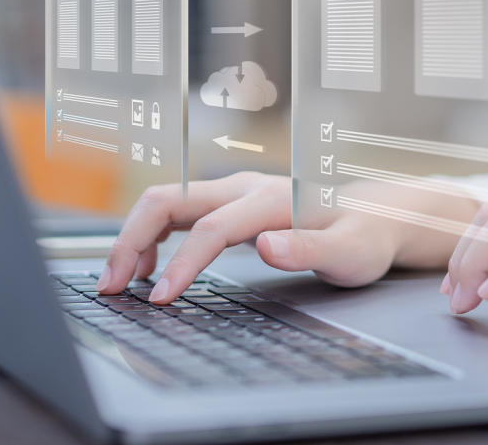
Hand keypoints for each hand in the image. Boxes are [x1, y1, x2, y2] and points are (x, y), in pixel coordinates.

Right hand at [96, 172, 470, 303]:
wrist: (376, 215)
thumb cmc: (364, 237)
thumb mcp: (349, 253)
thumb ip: (308, 251)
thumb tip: (267, 246)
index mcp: (271, 199)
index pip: (210, 230)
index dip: (181, 265)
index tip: (161, 299)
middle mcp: (245, 187)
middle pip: (168, 200)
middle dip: (131, 240)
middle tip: (111, 287)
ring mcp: (234, 191)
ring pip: (165, 201)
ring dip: (133, 236)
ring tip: (119, 282)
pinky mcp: (230, 202)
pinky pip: (177, 211)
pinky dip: (152, 235)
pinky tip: (150, 268)